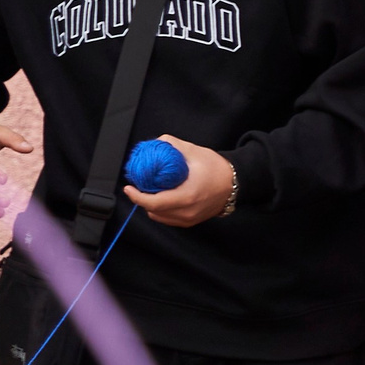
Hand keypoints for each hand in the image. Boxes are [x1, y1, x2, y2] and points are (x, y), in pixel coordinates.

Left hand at [121, 133, 235, 226]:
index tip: (129, 188)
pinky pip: (168, 219)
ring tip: (152, 191)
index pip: (154, 203)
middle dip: (142, 199)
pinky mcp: (191, 221)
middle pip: (153, 210)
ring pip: (159, 216)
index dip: (137, 197)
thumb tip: (155, 143)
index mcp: (187, 196)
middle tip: (139, 186)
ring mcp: (189, 219)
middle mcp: (187, 211)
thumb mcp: (193, 151)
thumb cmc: (217, 168)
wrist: (236, 182)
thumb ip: (172, 145)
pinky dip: (160, 210)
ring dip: (150, 206)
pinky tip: (162, 198)